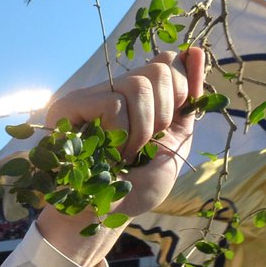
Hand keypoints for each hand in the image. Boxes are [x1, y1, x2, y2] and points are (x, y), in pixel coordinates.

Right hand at [36, 46, 206, 264]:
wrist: (106, 216)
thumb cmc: (136, 185)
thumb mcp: (175, 139)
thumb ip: (189, 99)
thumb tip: (196, 50)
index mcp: (138, 94)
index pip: (167, 61)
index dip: (180, 91)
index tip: (170, 123)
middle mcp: (112, 87)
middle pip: (157, 69)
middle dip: (164, 114)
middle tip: (147, 145)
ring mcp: (89, 95)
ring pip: (138, 84)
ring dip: (143, 129)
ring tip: (128, 154)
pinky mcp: (69, 107)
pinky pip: (114, 103)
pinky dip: (122, 134)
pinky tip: (112, 155)